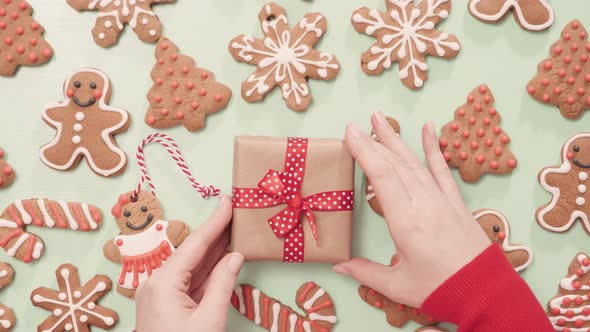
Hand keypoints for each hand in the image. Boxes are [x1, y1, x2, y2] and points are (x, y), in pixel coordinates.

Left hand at [135, 196, 243, 331]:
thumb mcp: (210, 319)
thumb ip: (223, 283)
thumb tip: (235, 256)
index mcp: (164, 282)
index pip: (195, 244)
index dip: (215, 221)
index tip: (228, 200)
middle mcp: (158, 282)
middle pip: (192, 250)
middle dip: (216, 231)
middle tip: (235, 211)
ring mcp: (161, 293)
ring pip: (193, 265)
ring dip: (214, 249)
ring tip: (234, 229)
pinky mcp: (167, 304)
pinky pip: (191, 280)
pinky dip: (209, 269)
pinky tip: (225, 257)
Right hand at [333, 112, 490, 307]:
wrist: (486, 293)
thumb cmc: (441, 290)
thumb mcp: (397, 285)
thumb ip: (366, 272)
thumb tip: (338, 265)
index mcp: (405, 221)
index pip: (381, 176)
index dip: (364, 151)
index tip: (350, 133)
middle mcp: (423, 203)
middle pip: (395, 164)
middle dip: (374, 141)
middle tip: (357, 124)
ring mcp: (441, 200)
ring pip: (414, 162)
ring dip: (396, 139)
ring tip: (381, 120)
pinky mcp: (455, 202)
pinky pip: (442, 170)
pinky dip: (434, 148)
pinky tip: (429, 129)